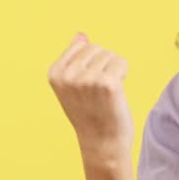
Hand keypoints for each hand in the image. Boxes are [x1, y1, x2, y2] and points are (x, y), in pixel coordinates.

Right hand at [47, 32, 134, 171]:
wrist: (102, 144)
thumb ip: (74, 59)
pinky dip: (123, 74)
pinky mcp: (108, 83)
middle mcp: (68, 75)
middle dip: (103, 66)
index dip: (90, 63)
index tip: (87, 86)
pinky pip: (121, 63)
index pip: (81, 45)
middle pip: (97, 48)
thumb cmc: (90, 113)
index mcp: (55, 73)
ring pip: (110, 55)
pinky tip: (116, 94)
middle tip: (99, 92)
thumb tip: (82, 35)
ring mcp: (87, 79)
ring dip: (114, 72)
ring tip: (106, 94)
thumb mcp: (73, 85)